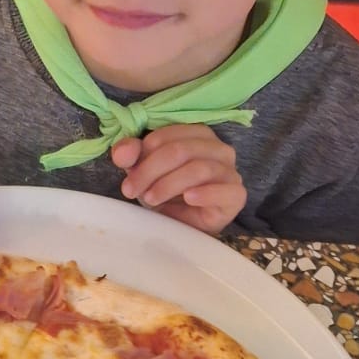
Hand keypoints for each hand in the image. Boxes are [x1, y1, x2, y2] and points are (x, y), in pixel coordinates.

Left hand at [111, 125, 245, 235]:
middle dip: (151, 170)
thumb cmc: (167, 191)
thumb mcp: (144, 171)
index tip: (127, 174)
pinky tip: (188, 199)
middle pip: (181, 150)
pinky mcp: (236, 195)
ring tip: (151, 199)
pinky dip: (205, 193)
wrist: (185, 224)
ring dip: (169, 184)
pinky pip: (225, 190)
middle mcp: (218, 148)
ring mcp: (230, 171)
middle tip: (132, 190)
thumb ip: (131, 155)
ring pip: (199, 169)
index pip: (167, 135)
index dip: (143, 154)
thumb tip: (122, 152)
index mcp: (197, 134)